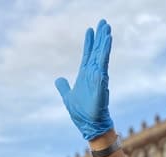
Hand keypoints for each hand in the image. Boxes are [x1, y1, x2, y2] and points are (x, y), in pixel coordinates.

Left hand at [54, 19, 113, 140]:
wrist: (89, 125)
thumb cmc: (81, 113)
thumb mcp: (68, 97)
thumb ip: (63, 87)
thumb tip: (58, 79)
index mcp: (85, 76)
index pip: (88, 55)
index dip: (89, 43)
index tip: (91, 29)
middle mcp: (93, 74)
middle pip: (97, 51)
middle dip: (100, 37)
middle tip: (103, 22)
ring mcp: (98, 77)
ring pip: (102, 55)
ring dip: (104, 42)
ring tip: (107, 28)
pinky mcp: (101, 82)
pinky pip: (104, 65)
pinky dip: (105, 53)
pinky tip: (108, 42)